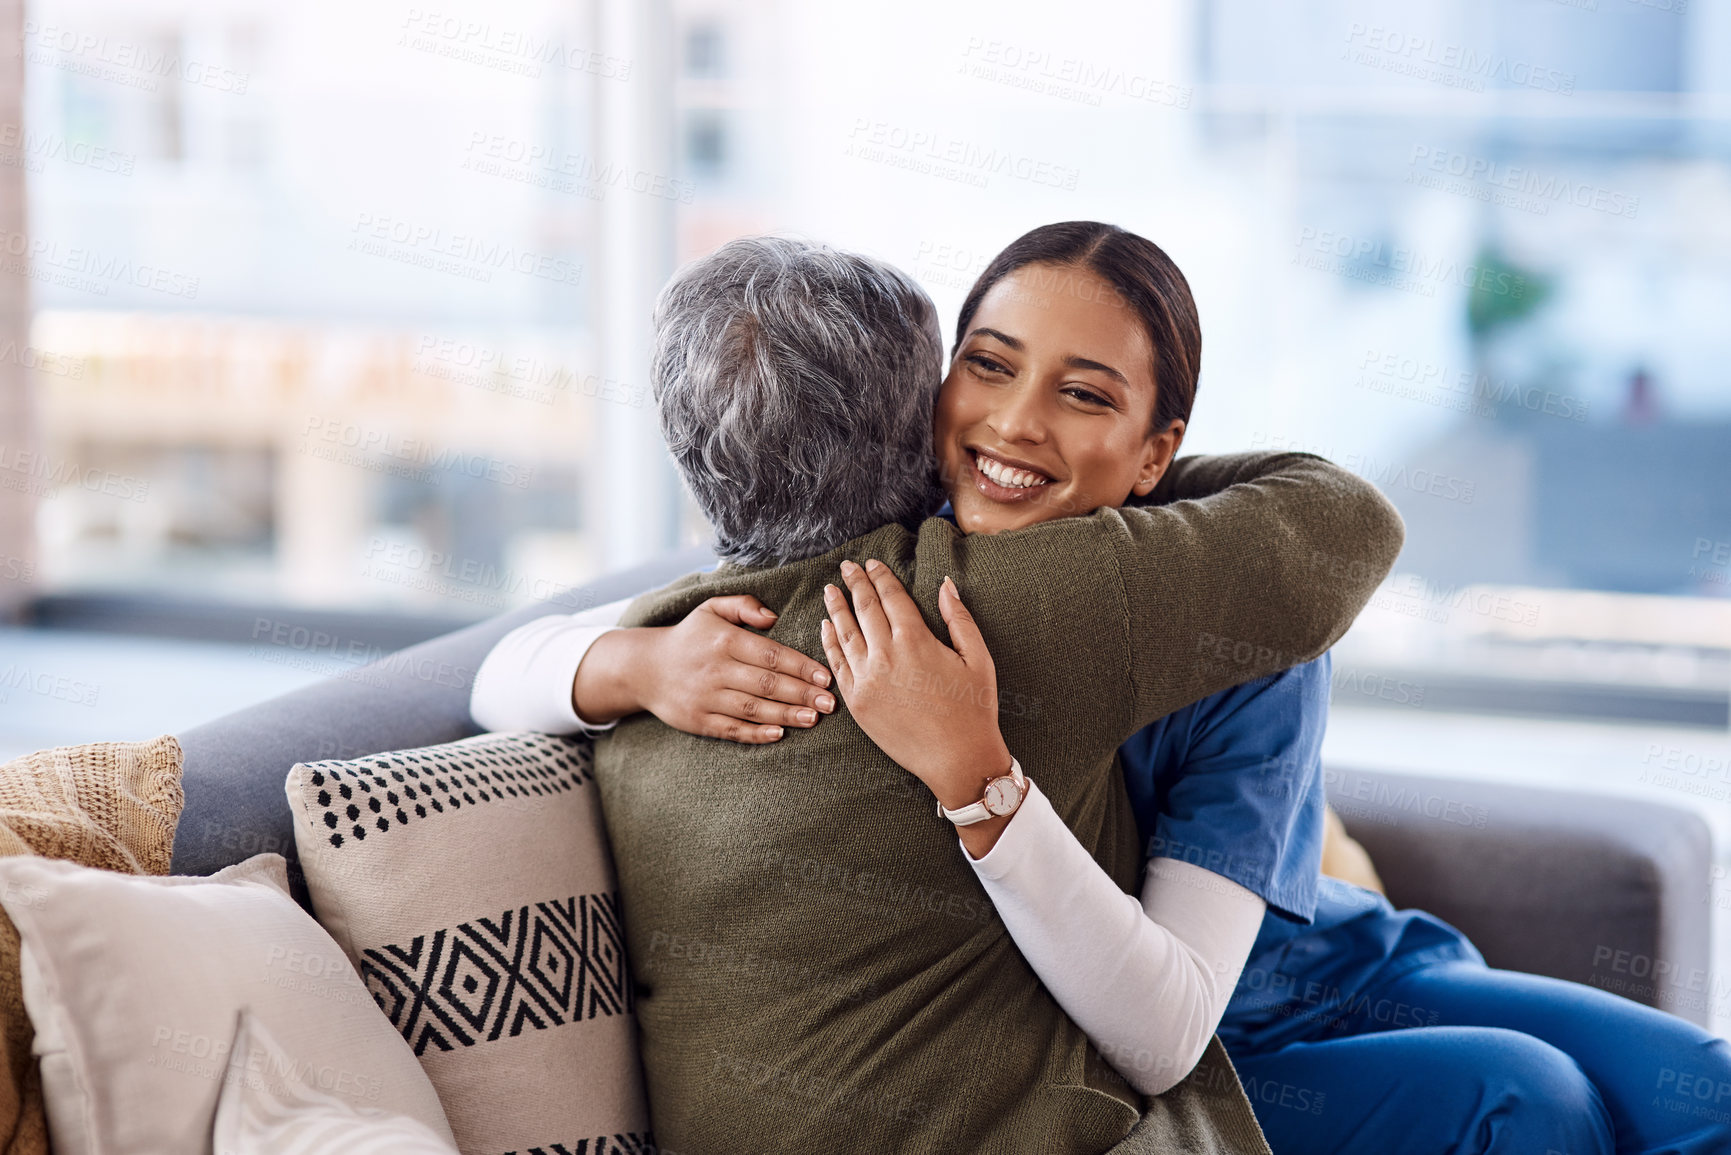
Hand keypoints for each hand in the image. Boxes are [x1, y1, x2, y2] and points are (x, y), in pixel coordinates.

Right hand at [573, 595, 834, 742]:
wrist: (643, 668)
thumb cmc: (689, 636)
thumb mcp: (711, 608)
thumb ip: (744, 604)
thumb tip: (773, 616)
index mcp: (724, 640)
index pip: (770, 654)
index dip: (800, 666)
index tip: (825, 676)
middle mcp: (715, 669)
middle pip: (766, 684)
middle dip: (801, 694)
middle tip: (830, 703)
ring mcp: (705, 697)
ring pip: (753, 709)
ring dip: (786, 716)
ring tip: (813, 719)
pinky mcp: (698, 720)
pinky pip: (731, 730)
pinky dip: (756, 734)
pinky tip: (779, 735)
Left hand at [819, 559, 1011, 814]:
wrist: (957, 759)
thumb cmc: (974, 709)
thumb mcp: (977, 657)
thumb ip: (958, 618)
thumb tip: (945, 584)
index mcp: (916, 639)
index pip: (891, 597)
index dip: (880, 577)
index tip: (872, 564)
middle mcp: (886, 655)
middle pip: (864, 608)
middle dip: (855, 583)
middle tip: (847, 567)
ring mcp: (867, 679)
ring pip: (844, 633)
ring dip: (836, 608)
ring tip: (830, 589)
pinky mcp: (857, 702)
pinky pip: (837, 664)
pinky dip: (829, 642)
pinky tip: (826, 627)